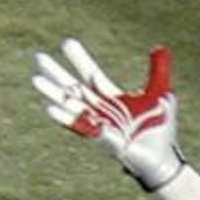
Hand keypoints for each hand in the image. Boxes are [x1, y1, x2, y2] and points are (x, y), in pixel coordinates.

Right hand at [32, 40, 185, 191]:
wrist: (163, 158)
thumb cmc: (159, 129)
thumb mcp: (160, 94)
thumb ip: (157, 72)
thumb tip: (159, 47)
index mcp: (111, 98)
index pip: (91, 75)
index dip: (80, 59)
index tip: (67, 42)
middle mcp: (100, 109)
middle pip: (73, 88)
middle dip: (57, 73)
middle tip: (39, 57)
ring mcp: (97, 124)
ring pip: (70, 105)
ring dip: (53, 93)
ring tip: (36, 79)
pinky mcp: (101, 138)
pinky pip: (80, 126)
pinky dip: (66, 117)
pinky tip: (50, 108)